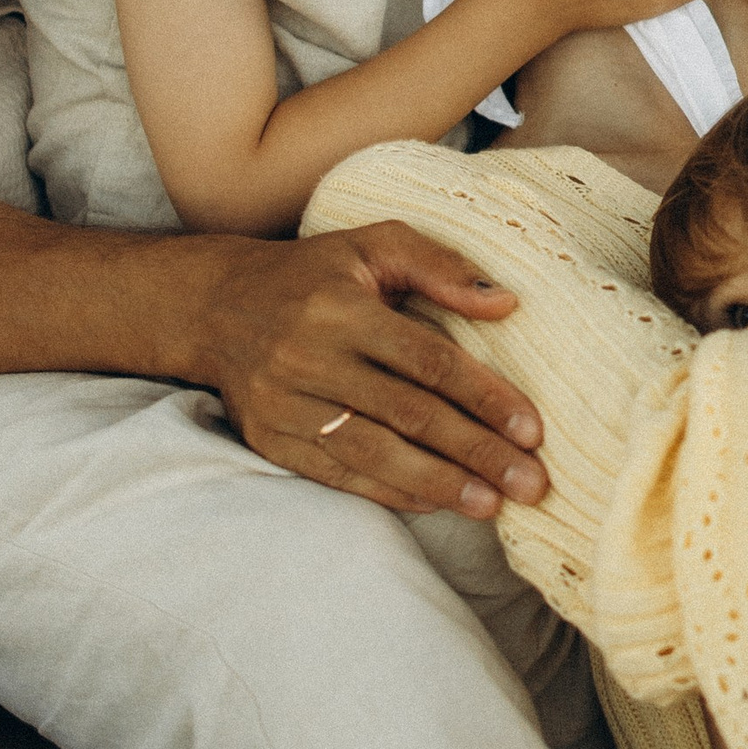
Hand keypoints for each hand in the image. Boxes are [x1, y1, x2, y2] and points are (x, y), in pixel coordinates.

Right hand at [193, 221, 547, 520]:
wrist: (215, 306)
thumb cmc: (314, 273)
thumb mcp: (374, 244)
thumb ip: (440, 266)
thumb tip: (506, 301)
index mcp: (343, 308)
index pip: (428, 360)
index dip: (484, 397)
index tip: (533, 431)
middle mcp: (310, 358)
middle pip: (408, 414)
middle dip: (476, 453)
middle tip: (531, 484)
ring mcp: (285, 405)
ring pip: (373, 453)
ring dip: (438, 484)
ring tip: (491, 504)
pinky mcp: (269, 439)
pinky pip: (337, 474)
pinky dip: (388, 492)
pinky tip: (434, 503)